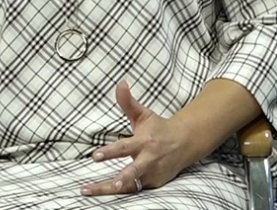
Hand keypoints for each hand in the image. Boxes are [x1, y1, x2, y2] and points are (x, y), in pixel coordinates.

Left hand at [82, 80, 193, 195]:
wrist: (185, 143)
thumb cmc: (158, 128)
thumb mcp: (143, 114)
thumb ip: (128, 101)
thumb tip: (120, 82)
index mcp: (143, 142)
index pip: (124, 148)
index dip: (109, 152)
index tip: (94, 157)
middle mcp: (148, 160)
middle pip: (132, 172)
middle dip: (119, 180)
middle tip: (104, 185)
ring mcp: (152, 174)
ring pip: (131, 186)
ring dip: (111, 191)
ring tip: (91, 193)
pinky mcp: (154, 184)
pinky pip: (135, 191)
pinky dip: (121, 193)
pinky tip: (103, 194)